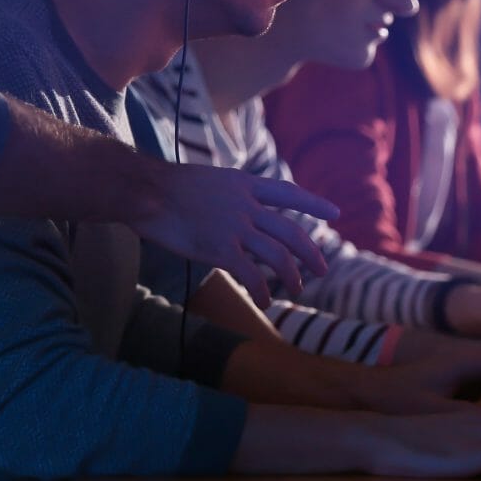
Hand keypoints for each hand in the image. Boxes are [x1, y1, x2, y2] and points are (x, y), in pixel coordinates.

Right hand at [134, 163, 335, 305]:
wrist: (145, 190)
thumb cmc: (166, 187)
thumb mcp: (208, 179)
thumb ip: (228, 195)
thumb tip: (236, 211)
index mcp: (243, 184)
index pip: (288, 192)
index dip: (313, 203)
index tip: (335, 213)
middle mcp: (246, 204)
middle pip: (292, 231)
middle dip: (311, 253)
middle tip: (322, 269)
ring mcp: (236, 226)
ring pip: (279, 256)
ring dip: (293, 276)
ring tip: (297, 289)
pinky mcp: (221, 248)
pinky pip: (252, 275)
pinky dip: (263, 290)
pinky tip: (265, 301)